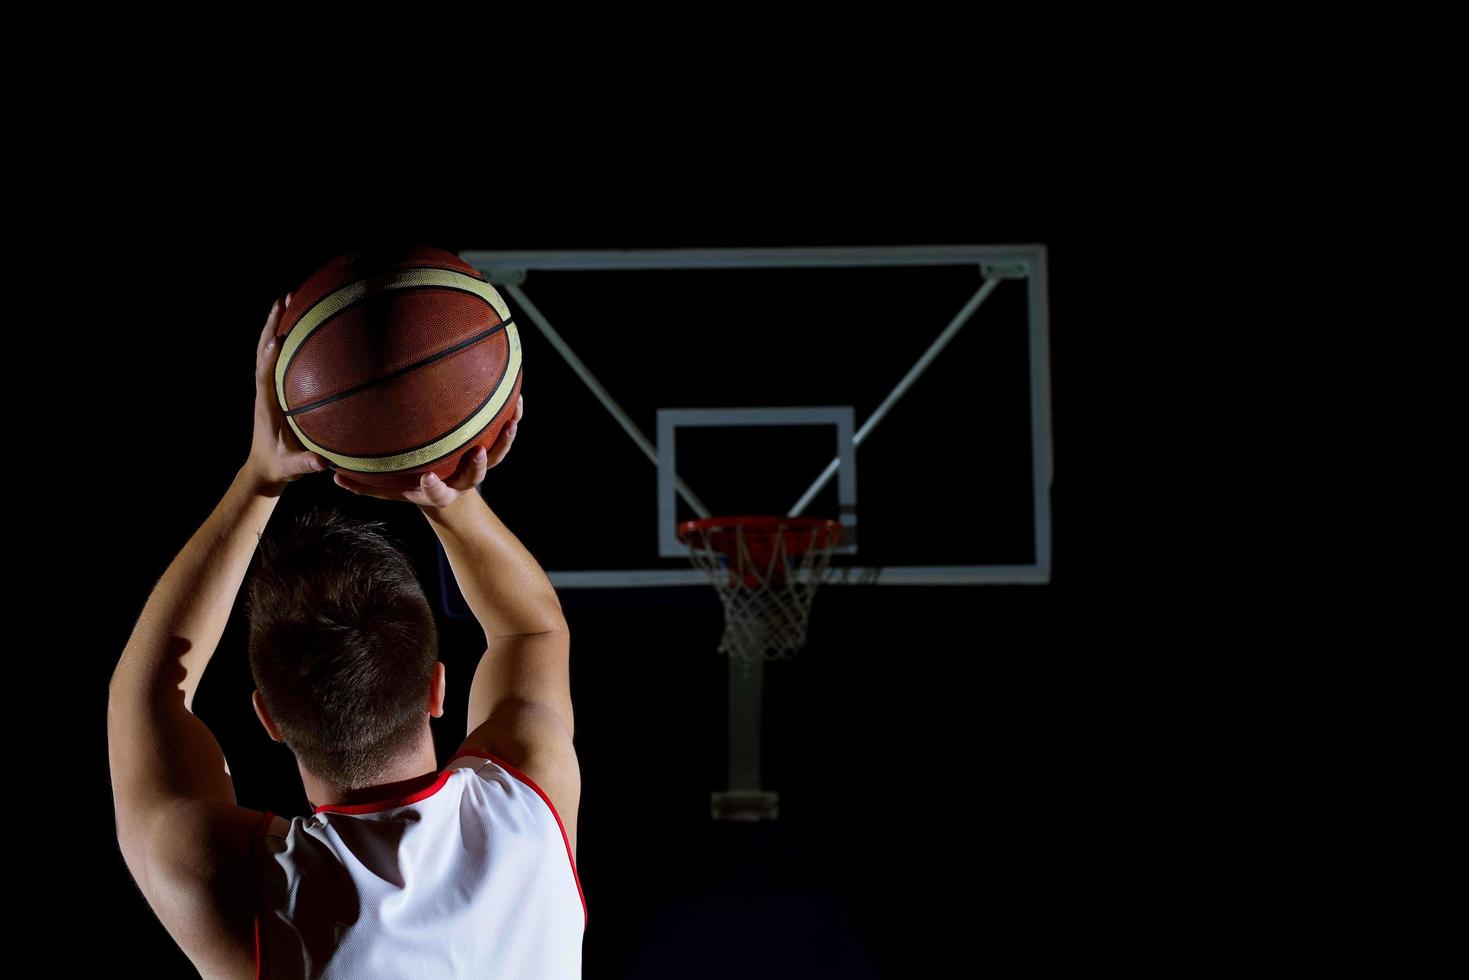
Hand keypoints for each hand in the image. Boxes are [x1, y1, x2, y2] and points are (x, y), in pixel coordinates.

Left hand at [246, 292, 329, 493]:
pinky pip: (279, 356)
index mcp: (265, 406)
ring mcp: (268, 386)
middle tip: (284, 299)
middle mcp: (264, 390)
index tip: (277, 338)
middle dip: (273, 325)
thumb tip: (323, 462)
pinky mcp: (275, 386)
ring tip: (290, 298)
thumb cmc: (278, 466)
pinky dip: (287, 335)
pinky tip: (301, 320)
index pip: (264, 376)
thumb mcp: (291, 468)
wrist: (263, 467)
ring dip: (277, 322)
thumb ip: (305, 464)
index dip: (269, 357)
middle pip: (264, 351)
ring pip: (269, 348)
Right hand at [332, 393, 522, 507]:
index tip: (427, 479)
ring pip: (497, 456)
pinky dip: (511, 419)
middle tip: (479, 452)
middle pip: (474, 477)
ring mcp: (478, 466)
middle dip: (478, 466)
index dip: (434, 488)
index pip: (436, 492)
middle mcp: (462, 480)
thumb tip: (333, 477)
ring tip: (511, 419)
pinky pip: (503, 436)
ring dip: (505, 440)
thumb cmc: (413, 487)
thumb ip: (365, 485)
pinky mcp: (490, 451)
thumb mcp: (390, 490)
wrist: (449, 495)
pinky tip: (516, 398)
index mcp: (438, 490)